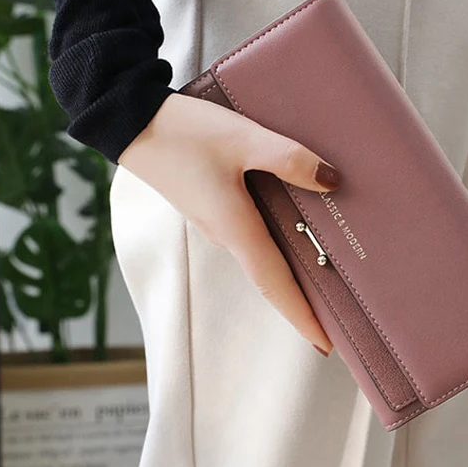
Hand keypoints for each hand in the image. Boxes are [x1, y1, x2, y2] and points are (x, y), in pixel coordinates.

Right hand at [117, 92, 338, 354]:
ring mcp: (215, 221)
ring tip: (325, 275)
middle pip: (271, 276)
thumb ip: (289, 159)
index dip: (301, 315)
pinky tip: (295, 224)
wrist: (130, 122)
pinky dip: (276, 242)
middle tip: (337, 312)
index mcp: (234, 228)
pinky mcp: (210, 204)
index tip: (326, 344)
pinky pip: (251, 233)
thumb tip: (332, 180)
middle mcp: (225, 233)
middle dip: (302, 299)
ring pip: (261, 254)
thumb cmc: (184, 133)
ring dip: (290, 270)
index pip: (275, 284)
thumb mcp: (242, 139)